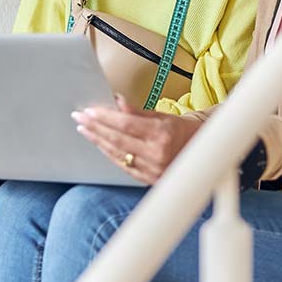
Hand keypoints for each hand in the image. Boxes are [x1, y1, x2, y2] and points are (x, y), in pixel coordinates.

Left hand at [71, 95, 202, 184]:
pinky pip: (123, 166)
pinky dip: (109, 153)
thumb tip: (117, 101)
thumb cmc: (182, 131)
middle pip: (117, 139)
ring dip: (98, 141)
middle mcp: (156, 154)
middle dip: (95, 127)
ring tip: (84, 129)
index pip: (125, 124)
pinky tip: (99, 144)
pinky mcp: (148, 179)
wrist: (201, 152)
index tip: (90, 111)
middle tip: (79, 117)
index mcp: (161, 134)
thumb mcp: (162, 116)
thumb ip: (137, 112)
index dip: (105, 117)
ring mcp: (152, 169)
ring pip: (117, 154)